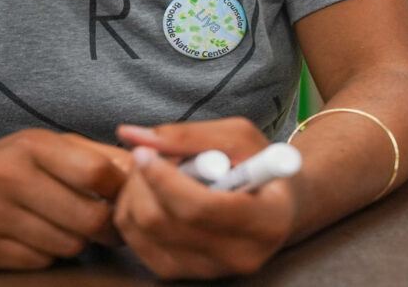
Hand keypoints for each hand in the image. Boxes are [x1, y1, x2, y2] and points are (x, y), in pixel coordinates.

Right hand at [0, 128, 126, 267]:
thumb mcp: (39, 147)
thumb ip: (92, 156)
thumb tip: (144, 170)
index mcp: (31, 145)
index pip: (98, 173)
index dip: (122, 191)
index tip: (126, 198)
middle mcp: (8, 177)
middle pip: (89, 218)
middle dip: (107, 228)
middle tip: (108, 227)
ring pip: (68, 245)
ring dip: (76, 242)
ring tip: (64, 228)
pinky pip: (38, 262)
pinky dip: (46, 255)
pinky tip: (33, 239)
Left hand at [113, 118, 296, 278]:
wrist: (275, 209)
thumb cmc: (260, 166)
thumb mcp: (240, 139)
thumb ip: (190, 135)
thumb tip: (132, 135)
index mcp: (267, 221)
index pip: (200, 208)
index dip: (164, 178)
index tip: (144, 151)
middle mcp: (239, 256)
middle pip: (163, 222)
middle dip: (143, 181)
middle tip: (147, 154)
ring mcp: (208, 271)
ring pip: (143, 231)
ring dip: (135, 193)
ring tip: (153, 171)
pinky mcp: (182, 274)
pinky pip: (135, 242)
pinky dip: (132, 211)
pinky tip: (150, 193)